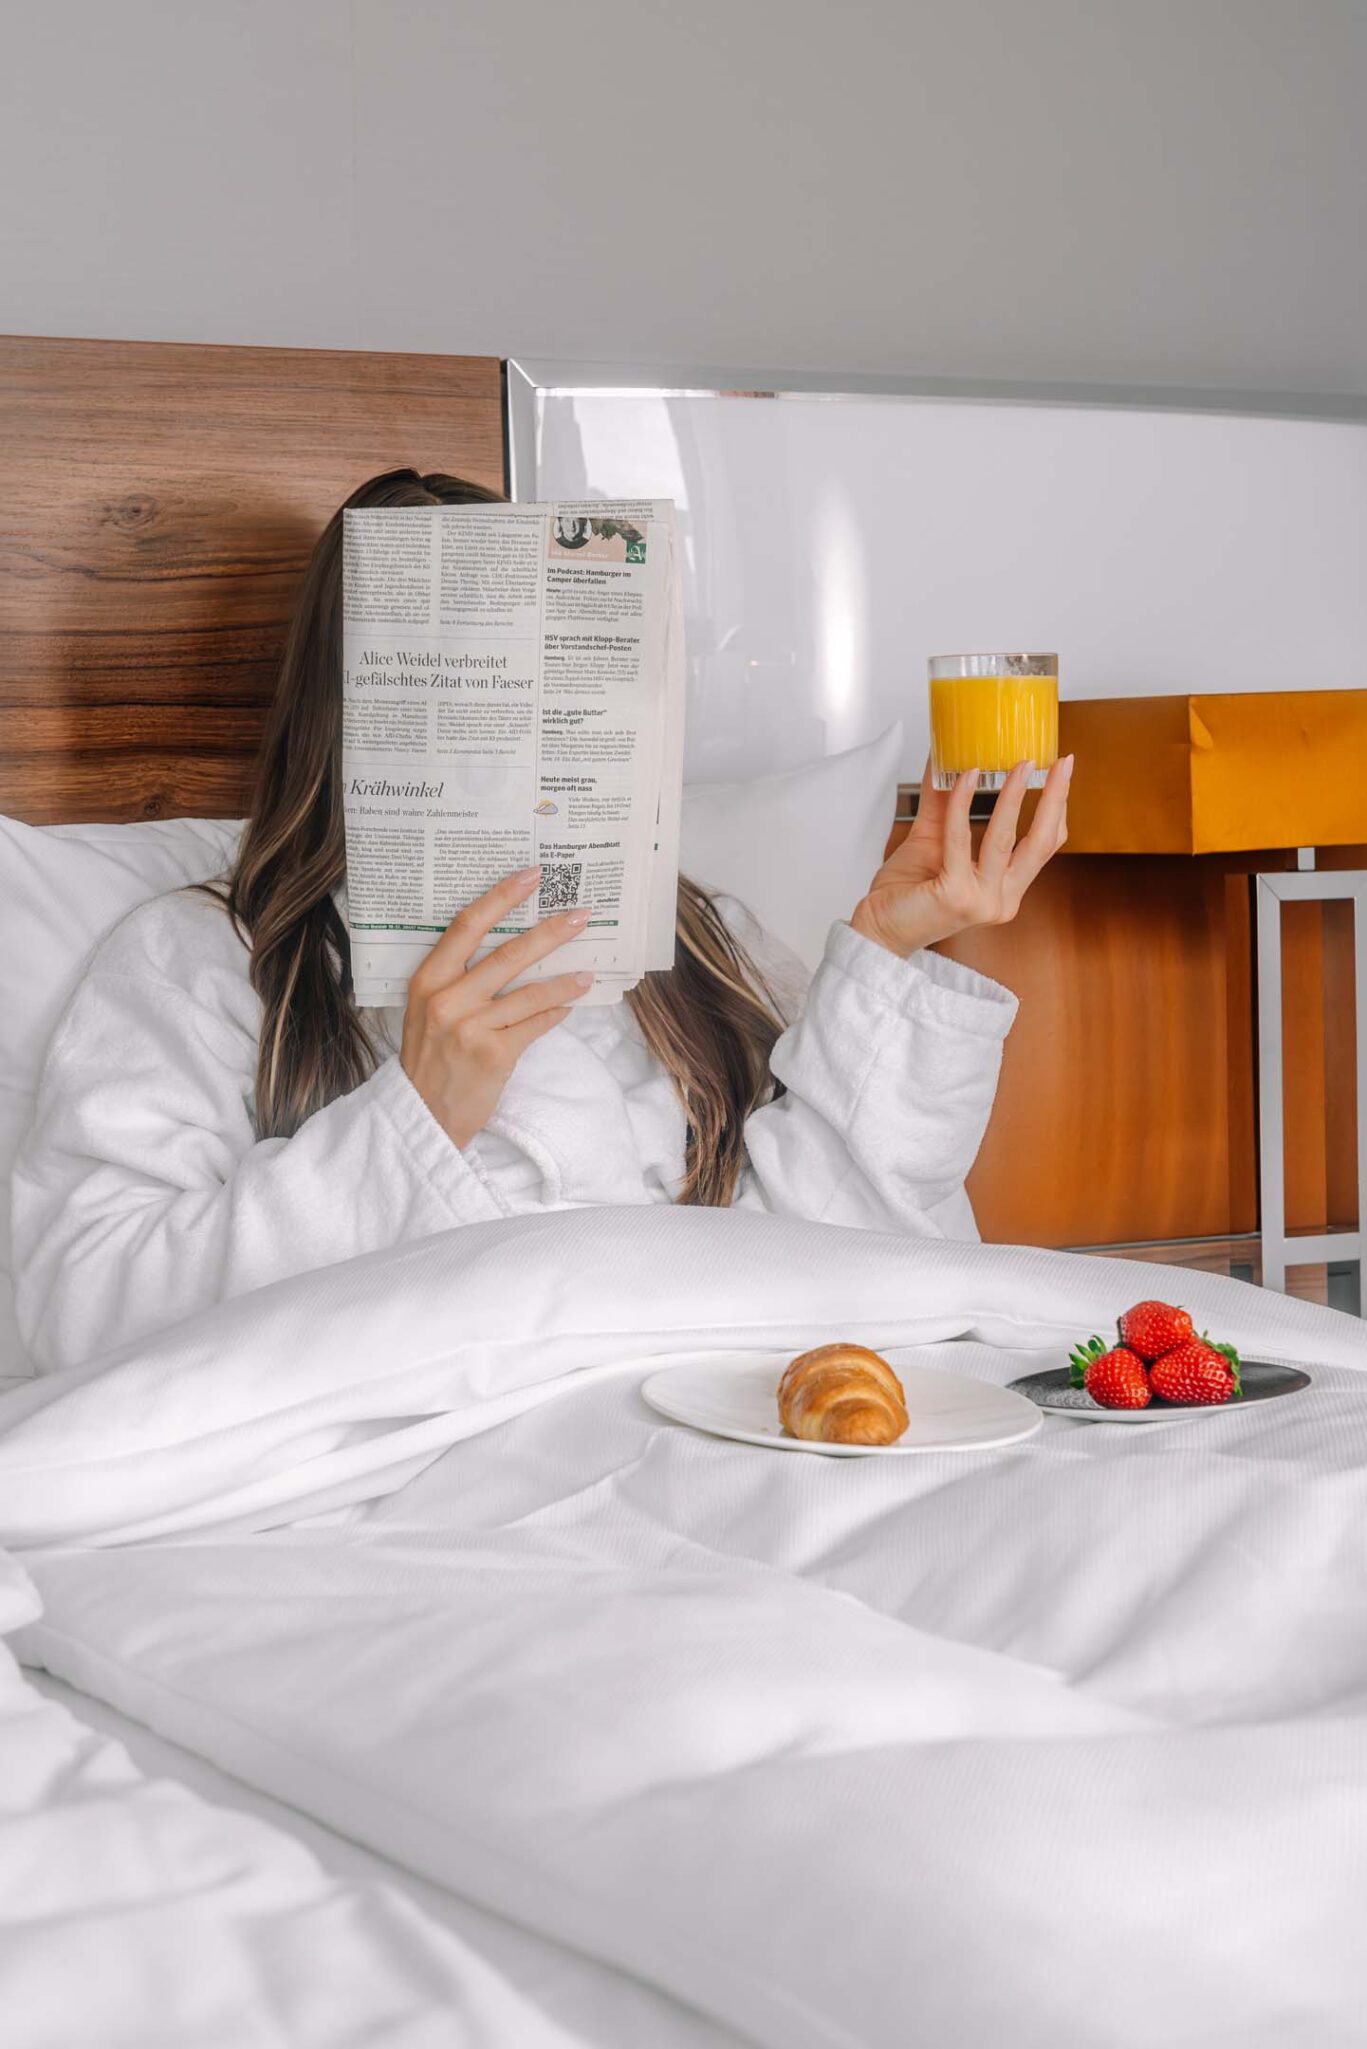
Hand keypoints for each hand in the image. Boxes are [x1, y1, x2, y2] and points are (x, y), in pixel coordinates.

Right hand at [401, 867, 592, 1147]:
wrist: (423, 1114)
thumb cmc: (428, 1057)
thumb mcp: (426, 1010)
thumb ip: (455, 979)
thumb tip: (507, 945)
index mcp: (427, 980)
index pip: (467, 925)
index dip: (501, 897)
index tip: (531, 876)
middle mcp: (448, 999)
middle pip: (509, 954)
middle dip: (551, 932)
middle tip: (581, 915)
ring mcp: (472, 1027)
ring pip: (531, 992)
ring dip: (566, 980)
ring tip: (587, 973)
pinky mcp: (495, 1054)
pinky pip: (536, 1024)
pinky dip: (555, 1012)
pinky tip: (569, 1005)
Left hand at [851, 754, 1072, 958]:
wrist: (878, 927)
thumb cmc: (906, 891)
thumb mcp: (934, 840)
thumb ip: (945, 803)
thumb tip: (948, 757)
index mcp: (1005, 889)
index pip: (1044, 846)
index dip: (1057, 807)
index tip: (1062, 770)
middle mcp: (1001, 900)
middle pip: (1041, 844)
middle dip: (1055, 798)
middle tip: (1060, 762)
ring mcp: (982, 901)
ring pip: (1004, 838)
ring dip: (1012, 795)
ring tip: (1018, 764)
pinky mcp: (956, 896)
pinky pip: (961, 839)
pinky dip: (964, 804)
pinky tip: (966, 777)